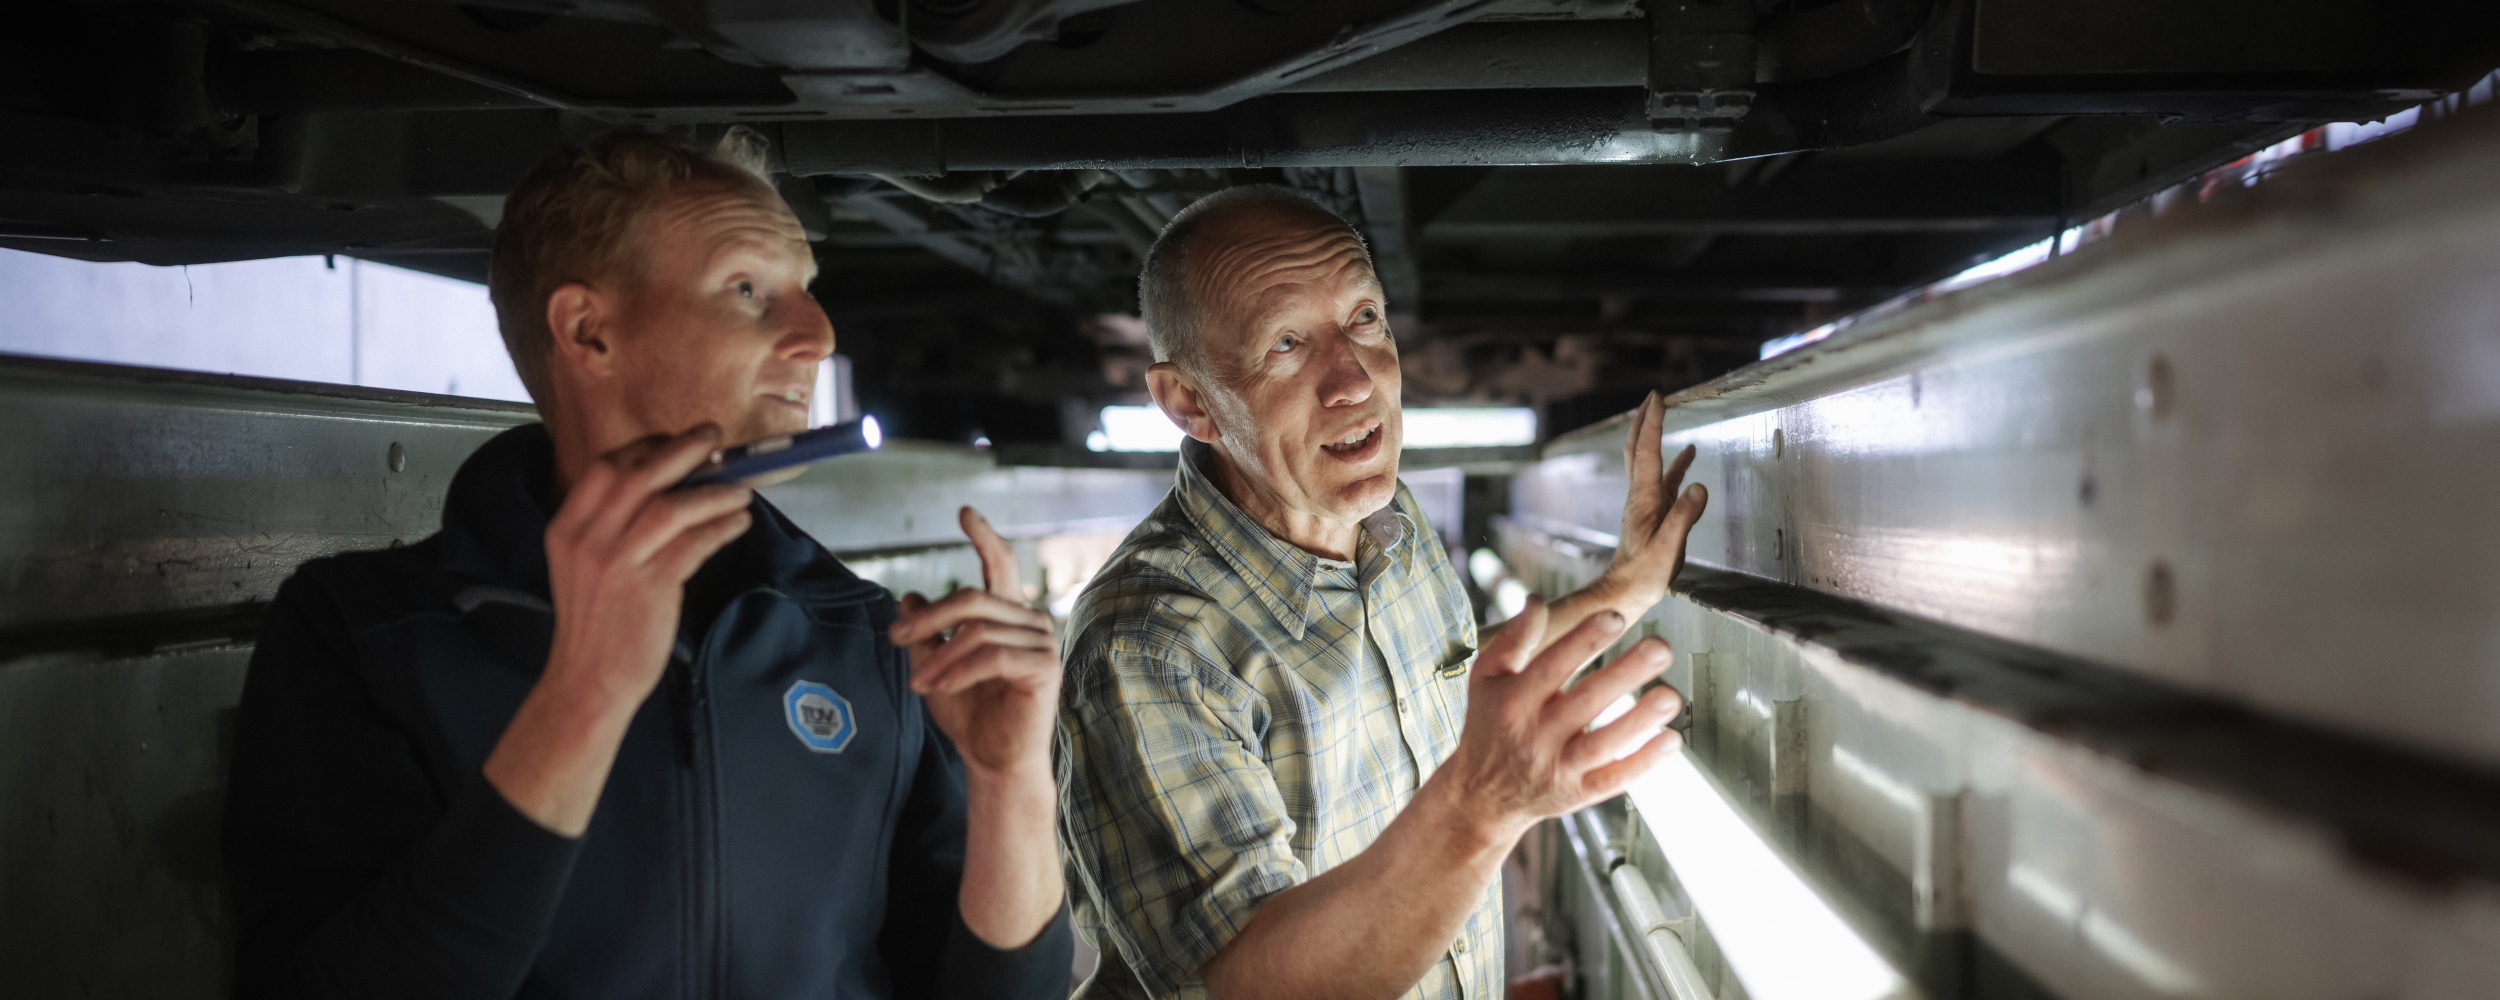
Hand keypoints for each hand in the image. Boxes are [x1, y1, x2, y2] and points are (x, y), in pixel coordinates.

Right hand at [540, 424, 754, 707]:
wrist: (587, 678)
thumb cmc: (594, 622)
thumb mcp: (581, 564)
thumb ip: (608, 525)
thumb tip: (663, 488)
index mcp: (566, 527)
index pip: (606, 468)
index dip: (645, 447)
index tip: (675, 441)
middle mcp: (587, 538)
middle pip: (641, 475)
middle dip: (683, 451)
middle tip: (714, 440)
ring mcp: (617, 561)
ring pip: (673, 507)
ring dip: (714, 492)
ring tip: (740, 490)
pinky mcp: (650, 586)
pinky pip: (695, 543)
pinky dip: (722, 527)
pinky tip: (738, 523)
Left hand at [890, 507, 1061, 778]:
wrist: (994, 760)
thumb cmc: (970, 715)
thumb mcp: (934, 667)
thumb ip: (924, 634)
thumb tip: (909, 596)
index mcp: (1008, 616)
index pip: (999, 565)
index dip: (984, 537)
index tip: (963, 513)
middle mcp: (1030, 622)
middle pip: (972, 598)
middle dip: (928, 618)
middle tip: (894, 636)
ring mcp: (1042, 643)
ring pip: (976, 630)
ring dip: (937, 657)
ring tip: (917, 682)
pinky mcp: (1044, 667)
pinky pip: (990, 656)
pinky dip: (957, 671)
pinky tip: (938, 687)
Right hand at [1435, 599, 1684, 838]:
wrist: (1482, 797)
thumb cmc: (1488, 726)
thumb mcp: (1486, 679)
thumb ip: (1513, 640)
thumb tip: (1536, 600)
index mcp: (1513, 701)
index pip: (1552, 665)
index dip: (1584, 640)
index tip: (1616, 617)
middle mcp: (1536, 735)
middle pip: (1586, 701)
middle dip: (1626, 673)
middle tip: (1660, 647)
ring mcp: (1558, 768)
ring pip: (1605, 743)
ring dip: (1640, 720)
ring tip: (1671, 695)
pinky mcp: (1578, 793)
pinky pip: (1614, 779)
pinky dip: (1644, 762)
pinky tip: (1672, 740)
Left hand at [1599, 391, 1708, 611]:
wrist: (1624, 593)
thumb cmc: (1643, 575)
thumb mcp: (1668, 548)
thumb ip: (1684, 517)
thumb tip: (1699, 486)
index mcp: (1643, 499)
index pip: (1647, 451)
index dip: (1652, 422)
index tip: (1658, 397)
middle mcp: (1641, 496)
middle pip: (1638, 449)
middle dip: (1644, 420)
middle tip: (1653, 396)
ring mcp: (1646, 504)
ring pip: (1647, 461)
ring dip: (1654, 436)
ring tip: (1664, 414)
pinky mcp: (1653, 514)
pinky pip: (1664, 480)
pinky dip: (1675, 463)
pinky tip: (1689, 457)